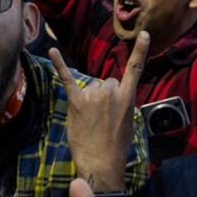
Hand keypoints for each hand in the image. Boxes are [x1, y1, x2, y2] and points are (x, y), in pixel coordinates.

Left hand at [51, 31, 148, 191]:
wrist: (101, 163)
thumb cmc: (117, 146)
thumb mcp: (128, 122)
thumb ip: (122, 102)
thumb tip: (114, 94)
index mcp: (127, 97)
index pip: (135, 69)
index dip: (140, 50)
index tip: (143, 33)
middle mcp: (110, 92)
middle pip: (107, 82)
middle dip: (105, 96)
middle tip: (103, 118)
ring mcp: (92, 96)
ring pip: (92, 86)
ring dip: (90, 98)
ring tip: (91, 120)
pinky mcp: (76, 102)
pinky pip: (67, 79)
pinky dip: (59, 64)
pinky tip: (53, 51)